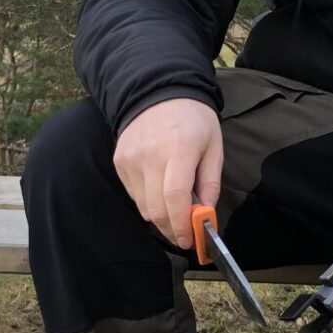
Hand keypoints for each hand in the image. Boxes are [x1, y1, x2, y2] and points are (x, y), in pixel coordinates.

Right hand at [113, 98, 222, 249]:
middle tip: (185, 236)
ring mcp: (131, 160)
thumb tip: (206, 216)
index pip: (175, 197)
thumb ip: (210, 183)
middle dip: (172, 230)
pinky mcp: (120, 162)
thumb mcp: (213, 146)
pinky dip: (148, 202)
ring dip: (161, 218)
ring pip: (144, 207)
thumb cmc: (193, 120)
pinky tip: (160, 193)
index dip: (183, 224)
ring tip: (175, 214)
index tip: (191, 240)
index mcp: (179, 150)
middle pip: (157, 209)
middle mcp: (150, 156)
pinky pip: (134, 195)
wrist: (158, 91)